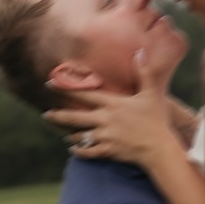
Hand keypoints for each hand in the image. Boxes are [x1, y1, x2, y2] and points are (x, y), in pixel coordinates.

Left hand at [44, 48, 176, 167]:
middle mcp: (104, 119)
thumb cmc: (156, 120)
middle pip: (73, 117)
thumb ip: (144, 72)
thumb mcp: (151, 94)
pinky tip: (74, 149)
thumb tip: (140, 51)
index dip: (64, 88)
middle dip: (57, 116)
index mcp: (112, 104)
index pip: (83, 94)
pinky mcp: (108, 151)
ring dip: (70, 135)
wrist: (159, 148)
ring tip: (64, 134)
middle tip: (45, 115)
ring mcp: (105, 136)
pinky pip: (87, 152)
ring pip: (79, 136)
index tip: (49, 84)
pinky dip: (79, 151)